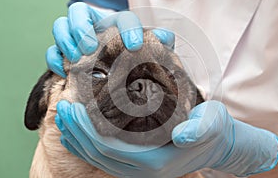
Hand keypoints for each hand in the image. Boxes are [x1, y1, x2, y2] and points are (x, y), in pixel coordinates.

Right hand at [46, 2, 174, 77]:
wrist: (113, 72)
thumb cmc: (129, 59)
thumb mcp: (145, 52)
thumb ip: (157, 43)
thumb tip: (166, 37)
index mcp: (117, 24)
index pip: (122, 18)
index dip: (129, 29)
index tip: (135, 46)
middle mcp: (93, 26)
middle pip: (79, 11)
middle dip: (82, 28)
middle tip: (91, 48)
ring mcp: (75, 38)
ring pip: (60, 25)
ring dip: (65, 40)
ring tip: (76, 58)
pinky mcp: (63, 53)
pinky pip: (51, 51)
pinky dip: (54, 59)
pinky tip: (64, 71)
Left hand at [55, 100, 277, 176]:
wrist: (216, 143)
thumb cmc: (212, 129)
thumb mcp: (211, 124)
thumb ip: (198, 129)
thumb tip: (182, 134)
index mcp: (157, 161)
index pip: (111, 148)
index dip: (87, 130)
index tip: (73, 108)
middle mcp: (144, 169)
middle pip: (98, 154)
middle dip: (77, 132)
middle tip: (62, 109)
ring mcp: (139, 168)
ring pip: (98, 158)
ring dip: (78, 138)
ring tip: (64, 118)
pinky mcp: (138, 161)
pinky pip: (106, 157)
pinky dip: (88, 144)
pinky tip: (79, 132)